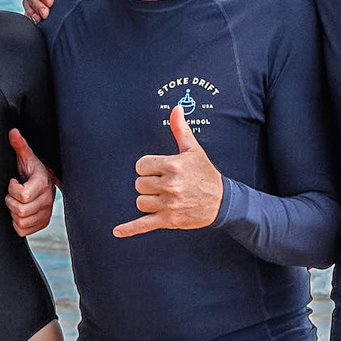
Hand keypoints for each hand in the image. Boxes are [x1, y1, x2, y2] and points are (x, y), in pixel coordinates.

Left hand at [5, 128, 54, 236]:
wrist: (44, 182)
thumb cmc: (32, 169)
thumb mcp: (26, 157)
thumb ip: (20, 145)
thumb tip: (13, 132)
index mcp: (43, 183)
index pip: (23, 195)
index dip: (12, 189)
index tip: (13, 182)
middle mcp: (47, 200)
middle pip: (20, 211)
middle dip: (11, 201)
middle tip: (13, 193)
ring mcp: (45, 213)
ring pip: (21, 222)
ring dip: (13, 212)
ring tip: (16, 202)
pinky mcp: (42, 223)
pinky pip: (23, 231)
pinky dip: (17, 223)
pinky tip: (20, 212)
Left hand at [114, 106, 221, 236]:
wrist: (223, 201)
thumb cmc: (206, 174)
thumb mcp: (193, 150)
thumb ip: (180, 129)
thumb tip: (176, 109)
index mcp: (173, 166)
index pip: (141, 166)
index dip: (147, 167)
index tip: (158, 170)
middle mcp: (170, 185)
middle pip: (139, 184)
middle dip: (149, 184)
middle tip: (165, 185)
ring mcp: (169, 204)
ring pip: (140, 202)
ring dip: (148, 200)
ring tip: (164, 197)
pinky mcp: (169, 220)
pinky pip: (143, 224)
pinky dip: (130, 229)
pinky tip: (117, 231)